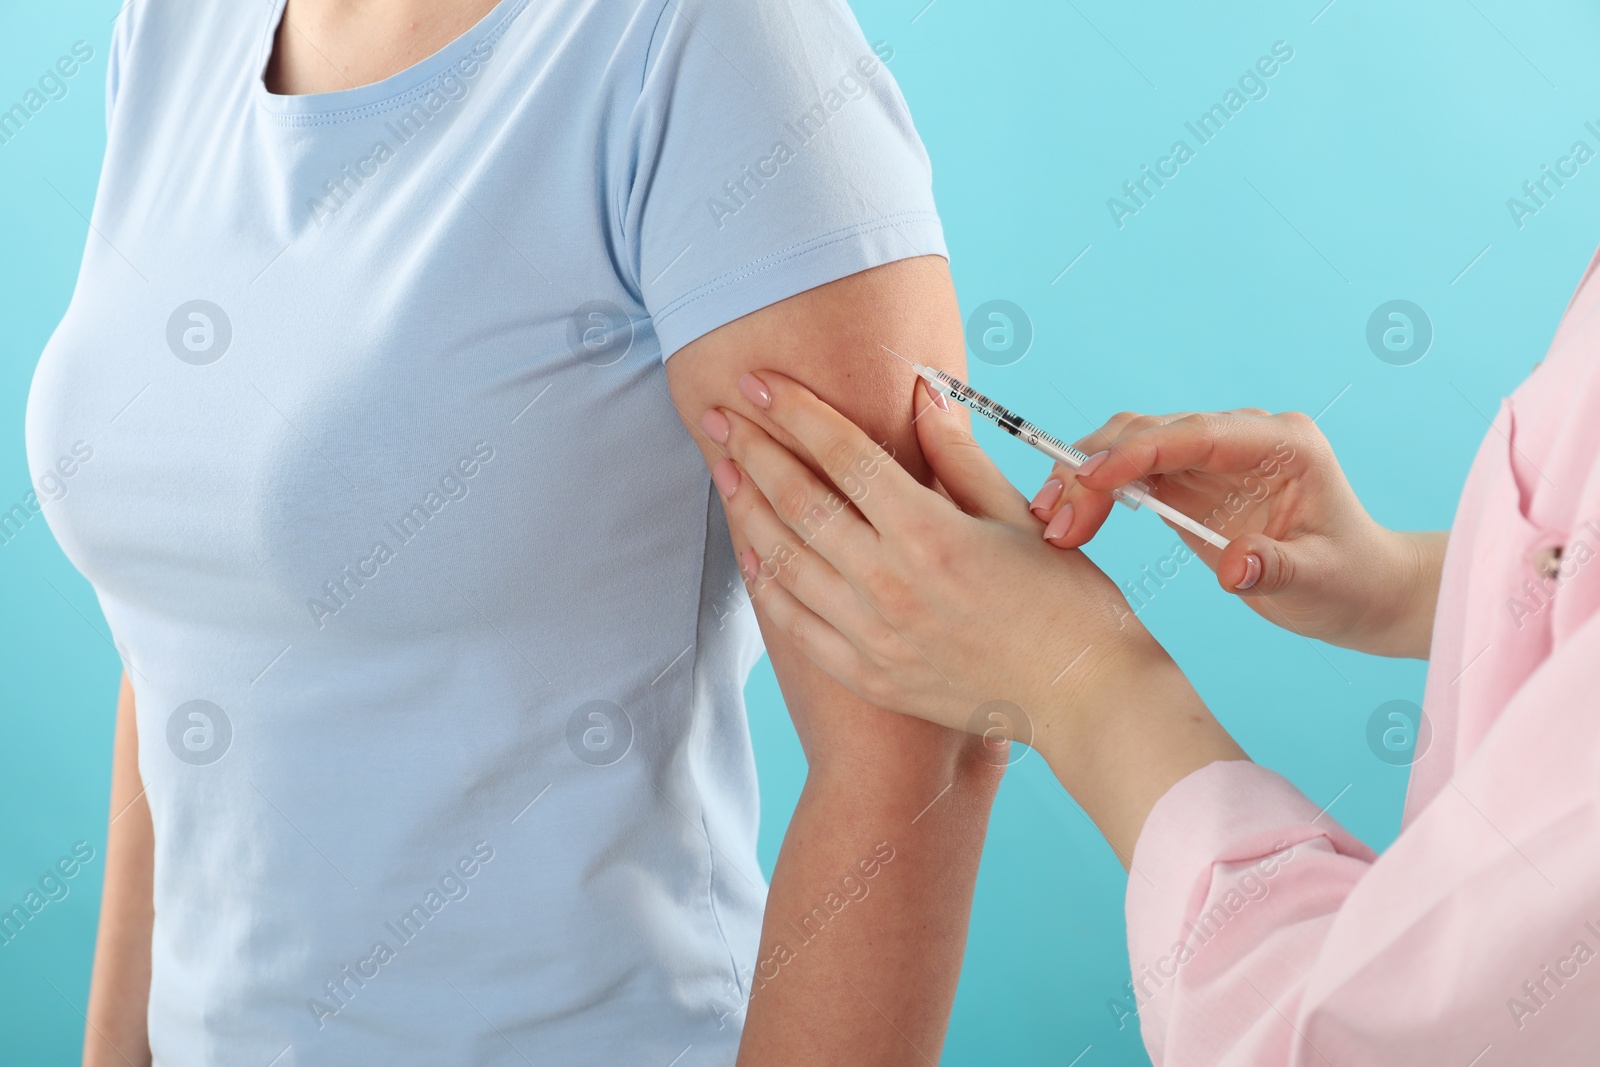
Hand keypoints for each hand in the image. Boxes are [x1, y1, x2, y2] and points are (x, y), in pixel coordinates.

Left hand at [701, 372, 1172, 737]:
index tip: (759, 382)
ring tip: (725, 471)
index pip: (844, 456)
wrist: (1080, 698)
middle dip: (753, 451)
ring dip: (748, 510)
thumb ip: (958, 456)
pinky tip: (751, 551)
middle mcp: (889, 582)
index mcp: (929, 533)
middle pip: (799, 502)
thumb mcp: (1016, 516)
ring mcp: (873, 634)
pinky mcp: (867, 674)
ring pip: (785, 560)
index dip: (796, 412)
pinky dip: (767, 582)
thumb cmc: (1064, 602)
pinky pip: (795, 623)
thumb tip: (922, 391)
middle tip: (719, 417)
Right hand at [1027, 410, 1444, 657]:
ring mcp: (1212, 457)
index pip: (1197, 434)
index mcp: (1281, 444)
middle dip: (1096, 467)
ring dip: (1085, 475)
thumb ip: (1275, 568)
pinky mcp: (1190, 482)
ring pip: (1132, 445)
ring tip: (1053, 519)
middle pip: (1152, 432)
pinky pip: (1132, 473)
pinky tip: (1070, 516)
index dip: (1139, 451)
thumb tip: (1233, 570)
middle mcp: (1242, 438)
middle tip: (1059, 518)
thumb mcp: (1319, 580)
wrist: (1361, 589)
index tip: (1091, 476)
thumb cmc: (1349, 580)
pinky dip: (1096, 490)